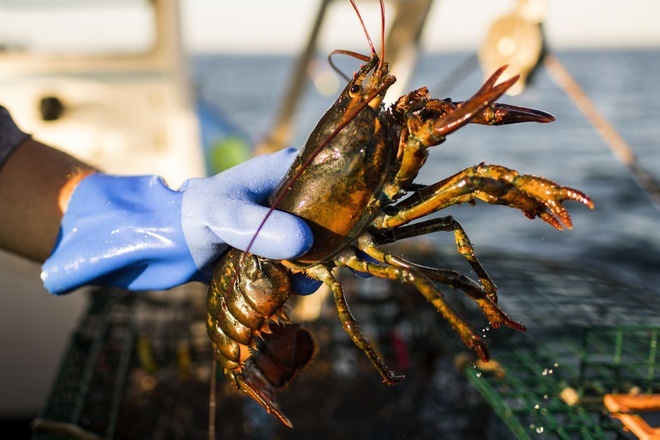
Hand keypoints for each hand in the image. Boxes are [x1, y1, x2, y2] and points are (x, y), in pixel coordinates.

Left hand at [41, 148, 317, 294]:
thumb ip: (258, 227)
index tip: (360, 215)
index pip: (320, 173)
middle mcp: (274, 201)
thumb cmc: (180, 218)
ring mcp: (265, 230)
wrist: (143, 246)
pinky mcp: (255, 256)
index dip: (343, 191)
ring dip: (312, 263)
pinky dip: (290, 282)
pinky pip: (282, 268)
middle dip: (331, 237)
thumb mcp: (220, 216)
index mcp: (272, 175)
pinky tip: (295, 294)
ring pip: (303, 245)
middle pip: (318, 214)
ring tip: (314, 280)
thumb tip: (304, 245)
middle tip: (341, 258)